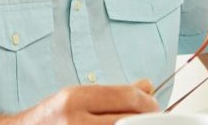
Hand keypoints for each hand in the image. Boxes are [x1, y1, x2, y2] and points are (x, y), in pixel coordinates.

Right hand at [18, 79, 158, 124]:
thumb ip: (113, 93)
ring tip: (137, 124)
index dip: (147, 101)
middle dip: (145, 118)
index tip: (153, 104)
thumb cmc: (54, 117)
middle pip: (127, 119)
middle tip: (152, 118)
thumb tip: (147, 86)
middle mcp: (74, 121)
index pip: (125, 96)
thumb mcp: (79, 98)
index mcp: (75, 99)